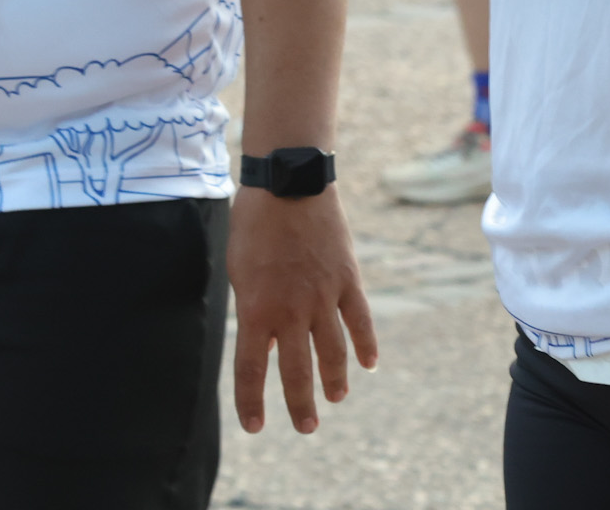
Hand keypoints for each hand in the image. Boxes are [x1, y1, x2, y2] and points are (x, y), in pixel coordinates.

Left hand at [228, 189, 377, 433]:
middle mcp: (291, 311)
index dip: (252, 402)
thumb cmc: (254, 223)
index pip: (252, 370)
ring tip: (336, 397)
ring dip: (334, 380)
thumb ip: (254, 306)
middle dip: (300, 404)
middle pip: (296, 372)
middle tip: (306, 426)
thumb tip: (268, 338)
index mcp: (256, 310)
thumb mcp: (240, 269)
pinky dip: (366, 344)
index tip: (255, 426)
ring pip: (333, 352)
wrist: (288, 182)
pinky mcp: (347, 279)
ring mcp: (323, 296)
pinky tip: (369, 363)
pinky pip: (360, 320)